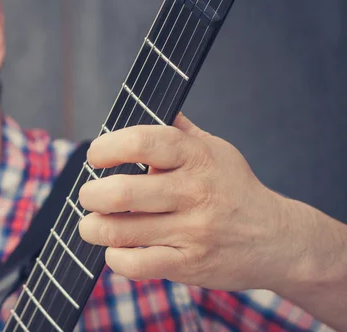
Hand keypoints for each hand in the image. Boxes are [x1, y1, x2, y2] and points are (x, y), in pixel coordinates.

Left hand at [77, 113, 299, 291]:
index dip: (107, 147)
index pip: (141, 142)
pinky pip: (136, 265)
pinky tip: (116, 250)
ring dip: (93, 228)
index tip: (96, 155)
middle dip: (90, 194)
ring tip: (91, 224)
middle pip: (121, 192)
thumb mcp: (215, 149)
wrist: (279, 240)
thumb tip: (146, 101)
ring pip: (120, 231)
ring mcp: (193, 231)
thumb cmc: (234, 188)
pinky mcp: (190, 265)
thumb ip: (178, 129)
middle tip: (88, 195)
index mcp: (196, 156)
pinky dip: (115, 258)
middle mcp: (194, 192)